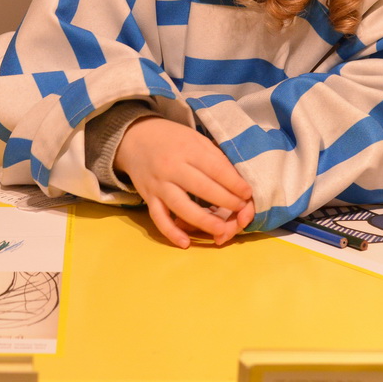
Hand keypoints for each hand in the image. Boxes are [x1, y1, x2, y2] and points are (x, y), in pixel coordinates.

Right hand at [114, 116, 254, 247]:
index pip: (215, 168)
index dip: (234, 183)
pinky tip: (186, 243)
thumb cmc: (172, 139)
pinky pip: (159, 218)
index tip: (247, 193)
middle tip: (241, 210)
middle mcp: (172, 167)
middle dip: (225, 201)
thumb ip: (215, 158)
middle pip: (202, 188)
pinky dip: (171, 232)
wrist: (135, 138)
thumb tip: (238, 181)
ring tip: (222, 230)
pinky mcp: (148, 197)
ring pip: (181, 206)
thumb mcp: (195, 139)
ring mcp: (158, 184)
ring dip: (203, 221)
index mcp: (187, 149)